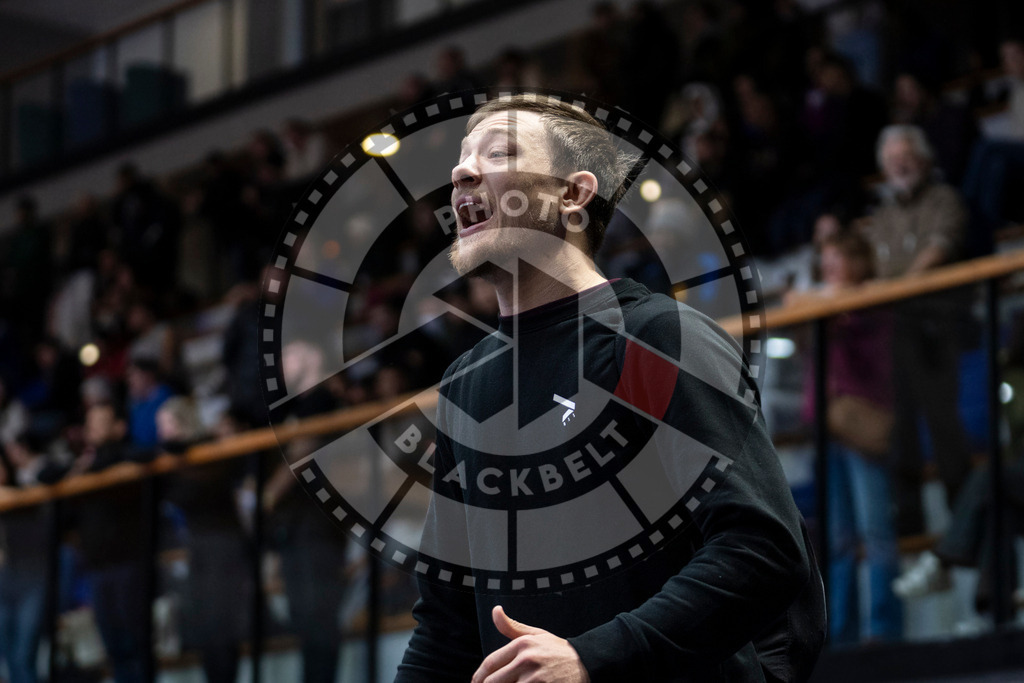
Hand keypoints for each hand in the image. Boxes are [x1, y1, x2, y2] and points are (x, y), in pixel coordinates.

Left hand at [471, 605, 589, 682]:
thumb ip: (512, 627)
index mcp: (522, 645)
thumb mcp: (536, 635)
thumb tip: (495, 610)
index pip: (489, 664)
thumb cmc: (559, 651)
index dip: (478, 678)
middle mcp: (526, 660)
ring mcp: (536, 678)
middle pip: (492, 682)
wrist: (587, 663)